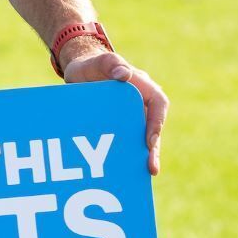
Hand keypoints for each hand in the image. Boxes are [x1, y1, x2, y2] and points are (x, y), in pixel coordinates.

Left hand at [62, 49, 167, 175]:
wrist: (79, 73)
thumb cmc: (91, 65)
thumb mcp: (99, 62)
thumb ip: (111, 63)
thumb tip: (124, 74)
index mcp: (142, 87)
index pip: (158, 104)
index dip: (156, 123)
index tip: (150, 140)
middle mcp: (141, 104)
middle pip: (152, 128)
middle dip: (152, 149)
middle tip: (151, 169)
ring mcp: (131, 116)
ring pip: (139, 138)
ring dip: (141, 157)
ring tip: (140, 176)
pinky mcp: (118, 126)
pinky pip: (125, 142)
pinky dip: (125, 156)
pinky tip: (120, 172)